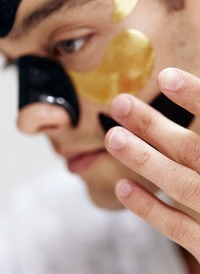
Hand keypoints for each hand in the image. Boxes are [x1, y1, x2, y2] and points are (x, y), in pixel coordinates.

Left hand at [105, 68, 199, 261]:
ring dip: (144, 160)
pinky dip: (150, 208)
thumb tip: (184, 107)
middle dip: (153, 125)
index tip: (166, 76)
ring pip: (181, 185)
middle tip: (119, 104)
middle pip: (192, 150)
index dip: (196, 97)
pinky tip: (122, 187)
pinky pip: (179, 228)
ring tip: (113, 137)